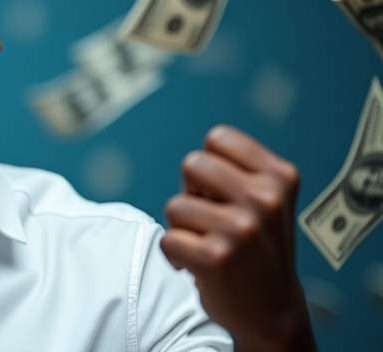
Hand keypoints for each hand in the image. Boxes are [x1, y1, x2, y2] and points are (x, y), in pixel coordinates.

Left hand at [161, 126, 315, 351]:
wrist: (273, 310)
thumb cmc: (258, 248)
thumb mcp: (267, 199)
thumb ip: (236, 171)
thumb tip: (192, 164)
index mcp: (280, 176)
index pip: (218, 138)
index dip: (211, 165)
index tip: (223, 193)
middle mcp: (265, 199)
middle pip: (191, 164)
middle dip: (192, 192)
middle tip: (211, 220)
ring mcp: (241, 228)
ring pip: (174, 205)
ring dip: (183, 228)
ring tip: (209, 245)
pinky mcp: (216, 257)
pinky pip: (167, 239)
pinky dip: (175, 255)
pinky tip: (198, 265)